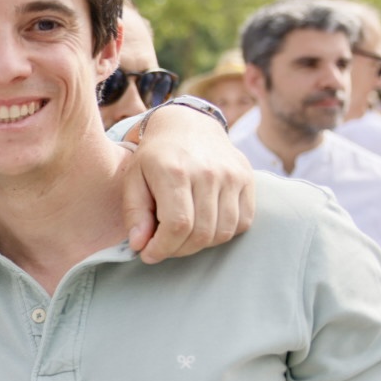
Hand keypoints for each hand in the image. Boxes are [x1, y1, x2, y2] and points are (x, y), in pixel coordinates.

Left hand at [121, 104, 254, 262]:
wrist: (187, 125)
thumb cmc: (154, 157)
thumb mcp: (132, 178)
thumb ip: (134, 213)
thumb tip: (139, 245)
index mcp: (175, 171)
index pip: (177, 225)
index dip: (163, 248)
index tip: (148, 255)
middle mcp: (208, 172)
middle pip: (201, 233)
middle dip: (178, 250)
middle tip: (163, 248)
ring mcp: (232, 175)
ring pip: (223, 232)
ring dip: (200, 245)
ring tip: (181, 238)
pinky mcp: (248, 179)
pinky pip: (242, 222)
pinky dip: (223, 233)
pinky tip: (203, 225)